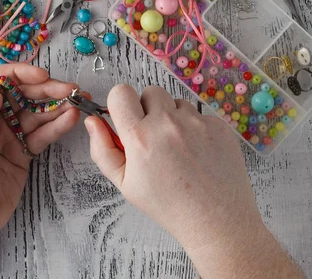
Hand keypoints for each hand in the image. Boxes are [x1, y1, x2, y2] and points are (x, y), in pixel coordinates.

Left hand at [0, 64, 79, 245]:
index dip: (18, 73)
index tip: (42, 76)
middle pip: (21, 94)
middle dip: (46, 89)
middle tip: (72, 90)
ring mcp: (8, 136)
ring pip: (35, 112)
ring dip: (57, 106)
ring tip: (79, 103)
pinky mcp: (21, 152)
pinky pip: (42, 133)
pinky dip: (57, 125)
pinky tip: (71, 120)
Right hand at [85, 85, 297, 276]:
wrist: (215, 220)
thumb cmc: (167, 204)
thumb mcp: (124, 183)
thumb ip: (102, 149)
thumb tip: (93, 121)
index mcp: (141, 137)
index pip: (121, 92)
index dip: (121, 104)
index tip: (127, 119)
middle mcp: (168, 123)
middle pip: (150, 92)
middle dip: (148, 109)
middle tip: (154, 137)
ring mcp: (197, 122)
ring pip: (176, 103)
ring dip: (173, 118)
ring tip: (178, 149)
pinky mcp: (218, 125)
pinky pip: (199, 114)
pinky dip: (195, 128)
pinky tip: (197, 153)